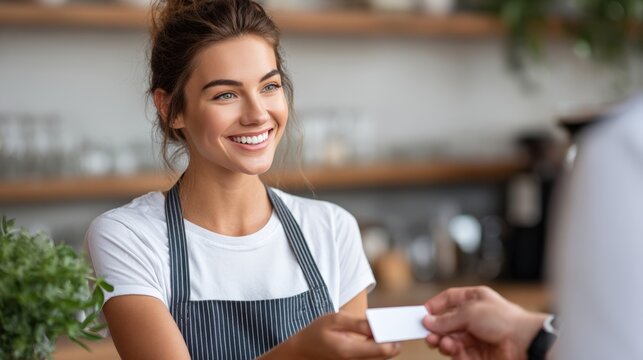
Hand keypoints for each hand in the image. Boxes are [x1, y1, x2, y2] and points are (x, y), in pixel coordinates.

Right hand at [263, 312, 399, 359]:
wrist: (303, 350)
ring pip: (383, 357)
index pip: (385, 350)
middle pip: (388, 355)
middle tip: (391, 323)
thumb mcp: (334, 319)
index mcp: (350, 351)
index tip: (394, 323)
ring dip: (385, 343)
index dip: (394, 336)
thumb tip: (377, 325)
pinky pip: (375, 357)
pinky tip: (373, 335)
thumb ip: (357, 323)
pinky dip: (377, 346)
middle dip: (392, 338)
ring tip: (382, 328)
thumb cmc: (317, 332)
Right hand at [423, 286, 546, 359]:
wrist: (525, 343)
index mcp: (475, 299)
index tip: (422, 313)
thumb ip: (446, 319)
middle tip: (427, 334)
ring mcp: (476, 336)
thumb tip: (428, 321)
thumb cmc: (505, 319)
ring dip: (443, 341)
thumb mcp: (470, 312)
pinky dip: (452, 352)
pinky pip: (459, 353)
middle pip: (447, 323)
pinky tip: (451, 349)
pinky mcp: (478, 354)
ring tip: (440, 343)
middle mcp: (475, 317)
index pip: (450, 299)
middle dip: (436, 329)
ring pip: (451, 339)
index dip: (436, 305)